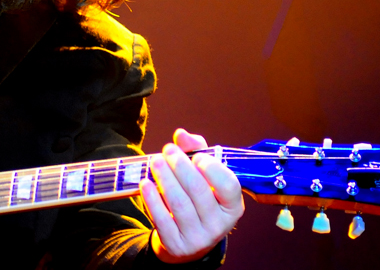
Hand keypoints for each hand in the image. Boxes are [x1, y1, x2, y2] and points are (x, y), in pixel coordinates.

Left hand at [140, 129, 243, 263]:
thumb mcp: (203, 177)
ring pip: (179, 203)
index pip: (229, 185)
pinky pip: (162, 220)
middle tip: (168, 150)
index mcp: (232, 207)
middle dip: (180, 166)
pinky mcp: (176, 245)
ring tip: (156, 161)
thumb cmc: (197, 199)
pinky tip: (146, 183)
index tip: (196, 155)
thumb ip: (196, 151)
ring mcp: (198, 238)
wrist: (186, 240)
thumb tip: (181, 134)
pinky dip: (152, 199)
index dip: (212, 167)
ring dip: (165, 178)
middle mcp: (219, 225)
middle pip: (198, 191)